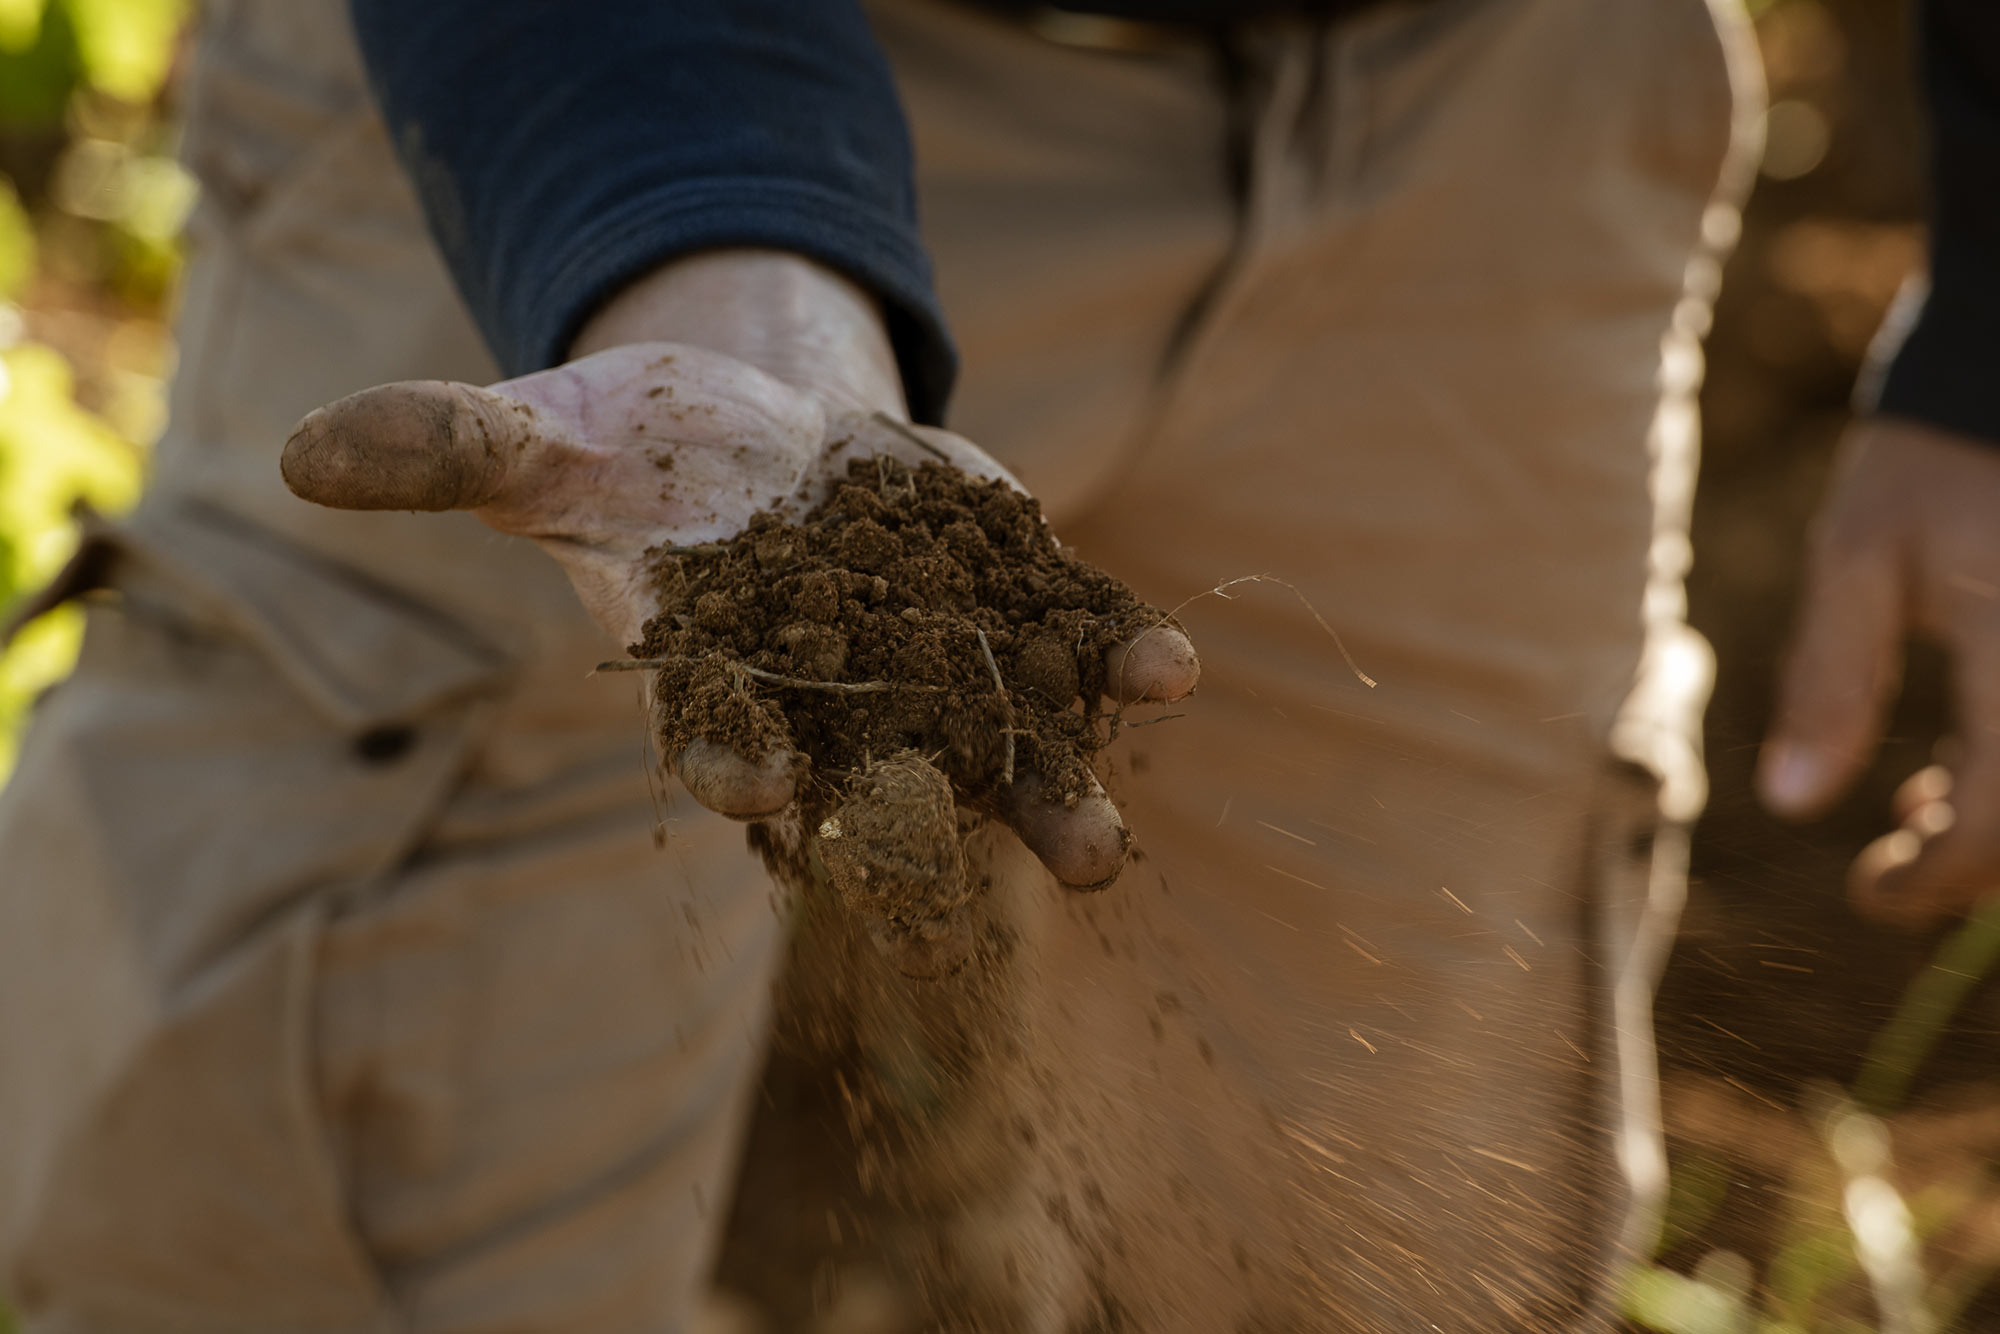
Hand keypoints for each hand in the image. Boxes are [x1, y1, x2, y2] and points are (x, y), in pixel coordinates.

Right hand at [278, 252, 1196, 887]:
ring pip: (993, 747)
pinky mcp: (1005, 611)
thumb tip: (303, 449)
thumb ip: (450, 451)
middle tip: (936, 878)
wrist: (767, 424)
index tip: (757, 786)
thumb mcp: (544, 433)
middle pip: (871, 782)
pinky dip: (1113, 659)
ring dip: (1046, 793)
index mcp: (717, 681)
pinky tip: (1167, 669)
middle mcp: (834, 703)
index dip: (734, 756)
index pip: (721, 736)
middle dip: (905, 828)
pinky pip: (1066, 643)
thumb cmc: (639, 448)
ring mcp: (933, 668)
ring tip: (1098, 852)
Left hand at [1759, 416, 1999, 926]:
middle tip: (1894, 849)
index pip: (1998, 828)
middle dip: (1974, 860)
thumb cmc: (1933, 459)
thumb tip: (1789, 802)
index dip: (1931, 883)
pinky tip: (1966, 764)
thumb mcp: (1856, 558)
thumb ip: (1828, 682)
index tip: (1865, 894)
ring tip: (1919, 805)